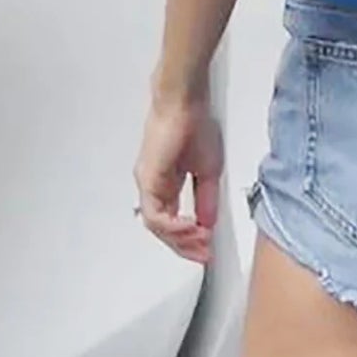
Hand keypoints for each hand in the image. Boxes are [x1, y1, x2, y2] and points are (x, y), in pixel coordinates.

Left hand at [135, 91, 223, 264]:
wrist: (185, 102)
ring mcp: (148, 183)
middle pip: (163, 229)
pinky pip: (155, 214)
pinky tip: (191, 227)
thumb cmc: (195, 126)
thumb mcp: (208, 171)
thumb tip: (207, 223)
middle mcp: (153, 186)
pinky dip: (173, 226)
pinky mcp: (148, 179)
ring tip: (201, 241)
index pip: (172, 222)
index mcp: (166, 184)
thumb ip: (206, 199)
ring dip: (180, 238)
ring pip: (157, 225)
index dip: (189, 239)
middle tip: (204, 254)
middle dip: (185, 245)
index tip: (206, 249)